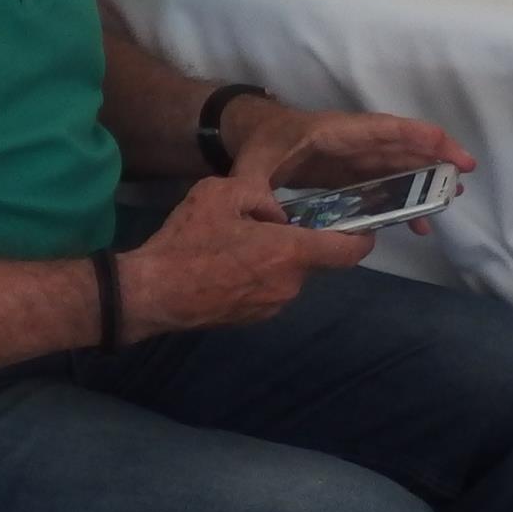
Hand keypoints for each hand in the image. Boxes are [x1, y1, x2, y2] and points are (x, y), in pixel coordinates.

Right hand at [115, 173, 373, 339]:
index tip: (361, 224)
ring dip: (275, 258)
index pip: (348, 251)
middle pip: (313, 259)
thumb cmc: (188, 241)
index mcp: (290, 253)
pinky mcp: (250, 319)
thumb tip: (277, 213)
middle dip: (299, 240)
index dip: (361, 237)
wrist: (150, 293)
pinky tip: (226, 264)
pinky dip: (258, 275)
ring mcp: (270, 306)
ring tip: (237, 242)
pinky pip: (267, 289)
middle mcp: (289, 285)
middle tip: (266, 222)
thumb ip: (260, 195)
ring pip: (288, 274)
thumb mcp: (222, 192)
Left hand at [230, 99, 475, 196]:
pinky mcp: (353, 175)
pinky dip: (403, 201)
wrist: (252, 137)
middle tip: (463, 180)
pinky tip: (417, 224)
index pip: (381, 130)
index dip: (416, 138)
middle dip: (433, 160)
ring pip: (397, 166)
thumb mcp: (250, 167)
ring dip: (425, 180)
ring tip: (451, 199)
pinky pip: (385, 185)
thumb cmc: (257, 144)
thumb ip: (255, 189)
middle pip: (399, 148)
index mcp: (333, 133)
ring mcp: (355, 158)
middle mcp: (352, 143)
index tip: (448, 149)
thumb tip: (269, 219)